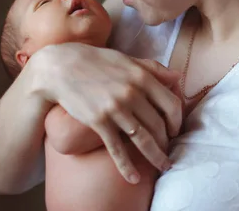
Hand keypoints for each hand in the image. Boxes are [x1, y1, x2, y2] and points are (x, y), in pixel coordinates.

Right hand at [27, 42, 182, 183]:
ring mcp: (115, 108)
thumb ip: (152, 68)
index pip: (172, 104)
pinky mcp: (98, 121)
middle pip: (159, 125)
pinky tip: (134, 178)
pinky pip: (117, 149)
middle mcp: (131, 93)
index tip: (174, 130)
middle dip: (166, 141)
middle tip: (167, 150)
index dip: (177, 121)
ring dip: (156, 157)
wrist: (60, 67)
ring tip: (163, 166)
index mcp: (141, 76)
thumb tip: (178, 77)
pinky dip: (127, 166)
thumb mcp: (126, 59)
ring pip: (143, 140)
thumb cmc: (94, 61)